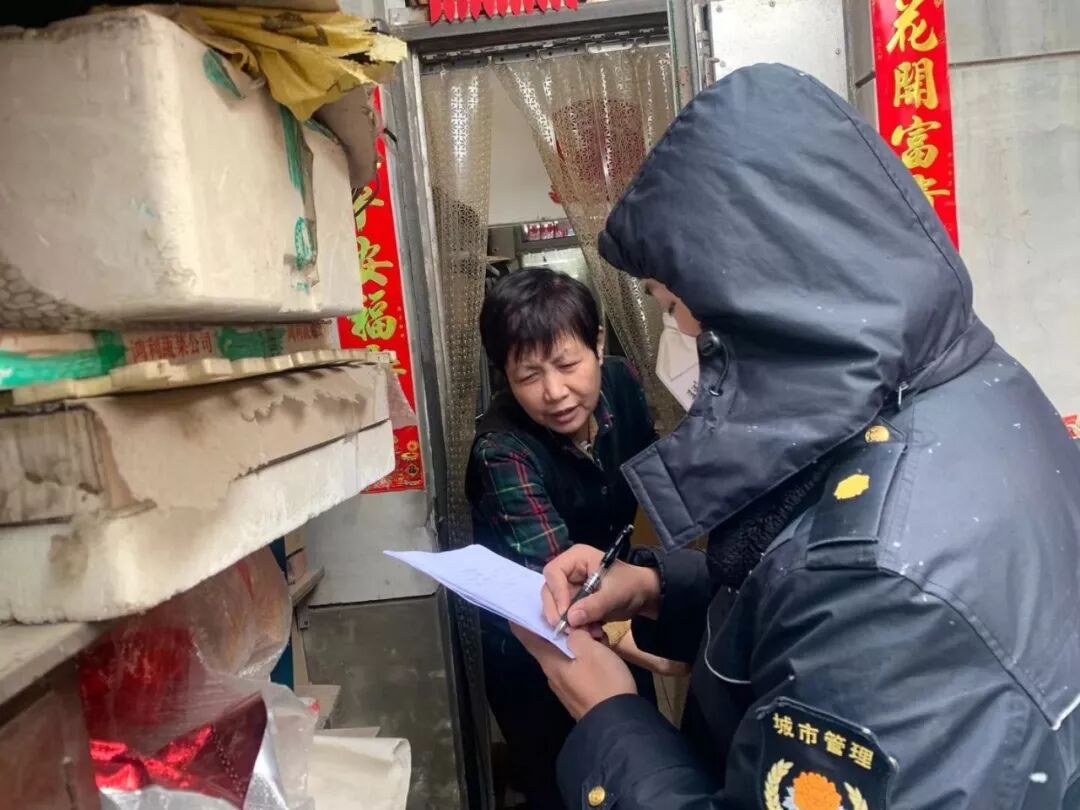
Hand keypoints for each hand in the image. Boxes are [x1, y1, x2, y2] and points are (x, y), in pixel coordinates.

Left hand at [511, 625, 636, 719]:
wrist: (618, 723)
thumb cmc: (602, 682)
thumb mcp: (592, 651)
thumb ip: (577, 635)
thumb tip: (570, 632)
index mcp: (551, 662)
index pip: (528, 638)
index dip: (522, 622)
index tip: (519, 610)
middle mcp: (553, 675)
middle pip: (550, 644)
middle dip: (561, 629)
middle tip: (579, 618)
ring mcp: (566, 686)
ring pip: (566, 655)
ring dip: (578, 642)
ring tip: (598, 634)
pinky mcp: (580, 693)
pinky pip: (577, 668)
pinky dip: (586, 656)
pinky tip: (603, 652)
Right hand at [542, 544, 660, 630]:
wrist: (643, 596)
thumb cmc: (630, 585)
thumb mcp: (615, 594)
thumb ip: (594, 605)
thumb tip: (571, 618)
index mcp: (576, 558)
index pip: (553, 573)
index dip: (557, 594)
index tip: (566, 614)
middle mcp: (568, 571)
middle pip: (549, 590)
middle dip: (558, 612)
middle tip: (570, 630)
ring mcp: (569, 587)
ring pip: (556, 606)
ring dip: (569, 622)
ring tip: (590, 632)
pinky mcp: (573, 602)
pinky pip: (566, 616)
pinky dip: (577, 626)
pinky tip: (593, 631)